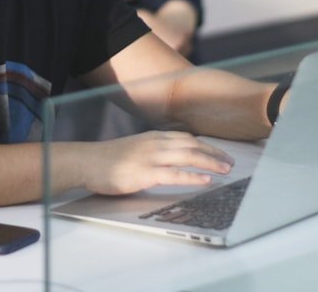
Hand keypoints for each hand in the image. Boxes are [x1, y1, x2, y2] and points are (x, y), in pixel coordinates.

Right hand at [81, 131, 233, 195]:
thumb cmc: (107, 159)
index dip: (206, 146)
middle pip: (192, 145)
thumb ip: (152, 151)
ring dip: (210, 162)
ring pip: (188, 156)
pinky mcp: (144, 173)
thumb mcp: (134, 148)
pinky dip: (193, 176)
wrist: (86, 162)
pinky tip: (206, 180)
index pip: (187, 138)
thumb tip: (169, 159)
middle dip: (214, 153)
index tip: (220, 153)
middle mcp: (155, 143)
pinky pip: (174, 174)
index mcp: (153, 137)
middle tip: (230, 162)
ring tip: (225, 170)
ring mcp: (150, 157)